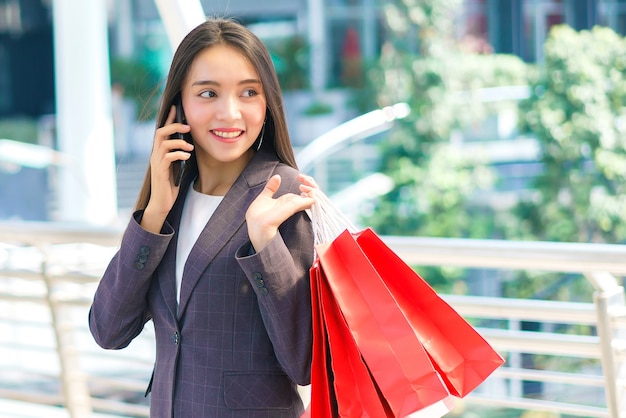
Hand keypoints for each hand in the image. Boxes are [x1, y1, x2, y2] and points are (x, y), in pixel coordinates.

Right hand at [141, 105, 193, 232]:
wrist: (162, 203)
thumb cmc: (171, 185)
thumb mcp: (177, 167)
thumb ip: (179, 155)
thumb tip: (190, 144)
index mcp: (160, 152)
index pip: (163, 131)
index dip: (169, 119)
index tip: (177, 108)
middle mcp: (155, 155)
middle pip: (160, 132)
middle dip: (174, 126)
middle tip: (188, 127)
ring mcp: (156, 163)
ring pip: (163, 143)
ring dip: (179, 142)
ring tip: (190, 147)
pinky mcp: (160, 172)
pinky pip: (168, 157)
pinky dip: (178, 154)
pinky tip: (187, 157)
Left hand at [246, 174, 317, 251]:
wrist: (254, 229)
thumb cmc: (257, 219)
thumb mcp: (263, 199)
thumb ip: (271, 188)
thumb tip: (278, 176)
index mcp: (287, 203)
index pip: (302, 193)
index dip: (305, 183)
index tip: (300, 176)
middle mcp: (292, 206)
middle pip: (309, 194)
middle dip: (310, 183)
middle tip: (302, 177)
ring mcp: (293, 208)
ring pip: (311, 197)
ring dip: (311, 188)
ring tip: (304, 185)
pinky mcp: (290, 209)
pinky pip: (306, 202)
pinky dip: (310, 195)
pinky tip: (306, 191)